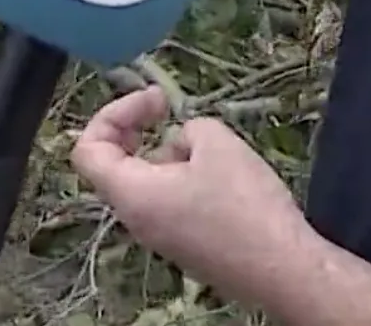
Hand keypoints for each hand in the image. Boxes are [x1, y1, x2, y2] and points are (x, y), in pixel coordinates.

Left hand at [69, 86, 316, 305]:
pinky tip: (224, 174)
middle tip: (168, 108)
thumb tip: (183, 143)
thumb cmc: (244, 203)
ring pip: (148, 182)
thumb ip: (188, 129)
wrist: (283, 268)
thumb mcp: (216, 143)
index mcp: (132, 195)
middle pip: (115, 165)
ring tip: (212, 145)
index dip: (112, 115)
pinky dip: (184, 176)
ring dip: (168, 152)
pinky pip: (171, 201)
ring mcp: (161, 237)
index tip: (156, 102)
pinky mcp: (187, 246)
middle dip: (137, 128)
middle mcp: (137, 220)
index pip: (87, 151)